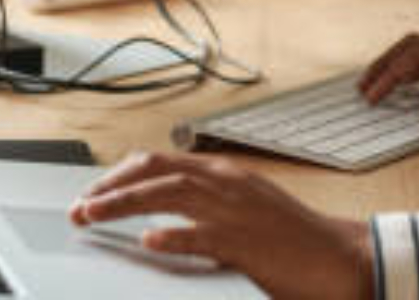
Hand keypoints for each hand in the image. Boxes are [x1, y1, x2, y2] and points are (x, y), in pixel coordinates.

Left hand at [68, 150, 371, 299]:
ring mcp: (235, 211)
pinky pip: (202, 236)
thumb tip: (162, 213)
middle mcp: (226, 184)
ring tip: (93, 215)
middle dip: (111, 186)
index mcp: (225, 174)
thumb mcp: (245, 207)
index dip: (120, 175)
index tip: (93, 193)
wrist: (338, 257)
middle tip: (80, 207)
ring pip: (169, 195)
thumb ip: (207, 203)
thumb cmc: (293, 238)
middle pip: (155, 171)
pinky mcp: (245, 243)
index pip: (159, 162)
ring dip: (125, 203)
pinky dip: (173, 236)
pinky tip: (149, 242)